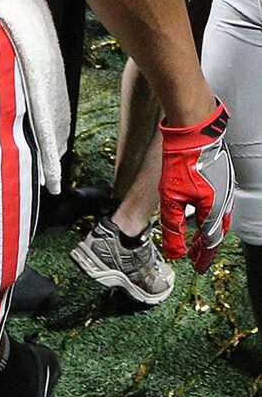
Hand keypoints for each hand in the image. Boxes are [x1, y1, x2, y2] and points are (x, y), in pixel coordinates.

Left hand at [159, 98, 234, 272]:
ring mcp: (225, 187)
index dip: (203, 256)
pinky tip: (198, 210)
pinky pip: (217, 202)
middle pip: (217, 231)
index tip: (197, 267)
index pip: (211, 242)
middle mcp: (224, 201)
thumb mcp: (171, 197)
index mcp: (215, 210)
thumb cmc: (183, 160)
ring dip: (207, 230)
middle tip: (196, 256)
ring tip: (194, 238)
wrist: (194, 130)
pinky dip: (208, 214)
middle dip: (206, 246)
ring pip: (218, 217)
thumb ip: (173, 227)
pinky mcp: (220, 175)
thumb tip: (174, 252)